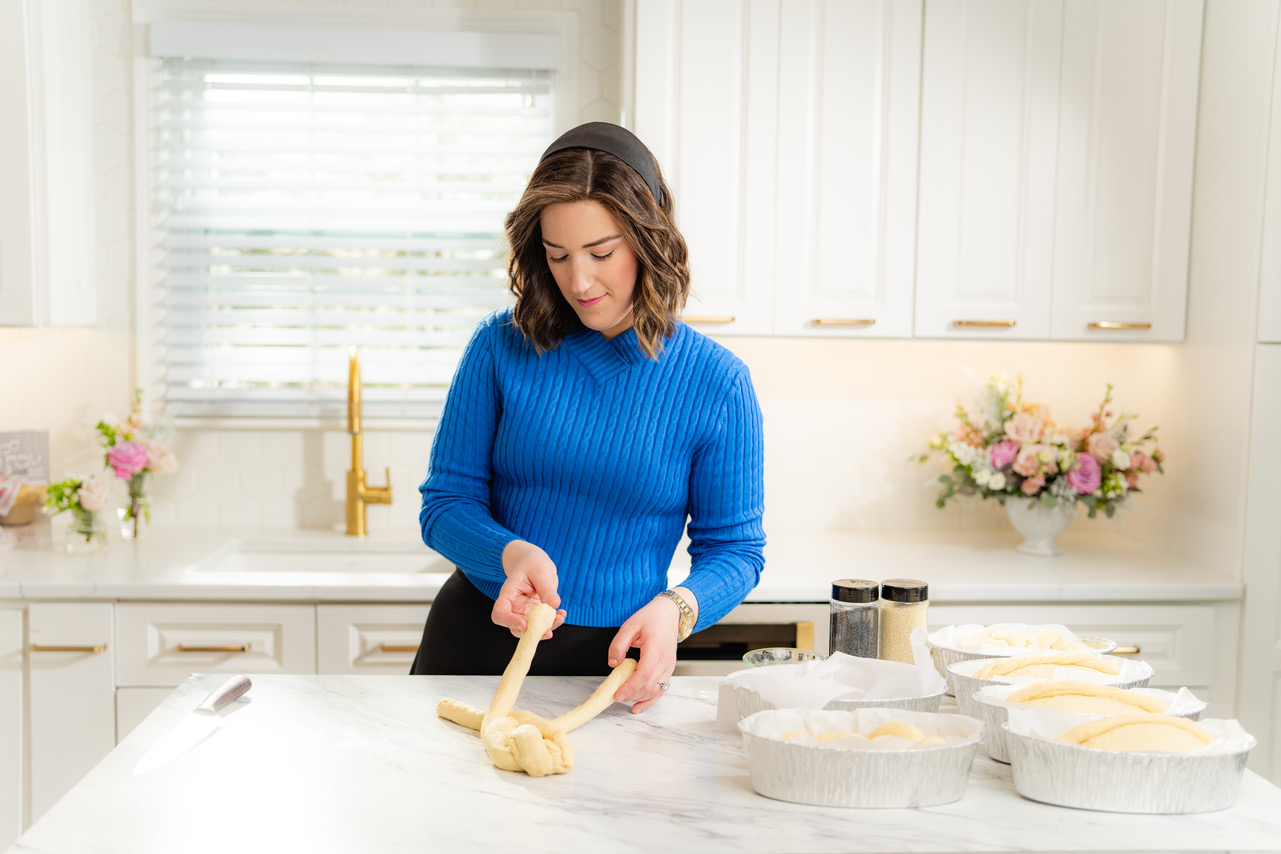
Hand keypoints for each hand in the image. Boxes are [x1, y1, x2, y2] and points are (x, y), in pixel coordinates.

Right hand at [493, 540, 565, 638]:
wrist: (536, 563)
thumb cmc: (533, 564)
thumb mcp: (540, 571)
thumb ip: (546, 588)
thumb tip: (554, 605)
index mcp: (508, 595)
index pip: (500, 614)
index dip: (510, 622)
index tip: (525, 624)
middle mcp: (514, 607)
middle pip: (516, 628)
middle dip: (533, 632)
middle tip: (549, 631)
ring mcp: (525, 612)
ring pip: (531, 629)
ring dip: (547, 628)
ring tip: (560, 618)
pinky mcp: (536, 614)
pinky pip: (543, 624)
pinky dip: (553, 622)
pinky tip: (561, 613)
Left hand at [607, 594, 688, 713]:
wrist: (670, 613)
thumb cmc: (651, 618)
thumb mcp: (630, 625)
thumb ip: (619, 644)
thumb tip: (613, 664)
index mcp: (656, 648)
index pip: (645, 674)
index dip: (631, 687)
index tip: (618, 694)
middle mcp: (665, 660)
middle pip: (650, 685)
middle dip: (632, 694)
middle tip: (615, 696)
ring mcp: (669, 667)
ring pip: (656, 690)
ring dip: (639, 697)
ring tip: (623, 697)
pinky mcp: (669, 670)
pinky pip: (661, 690)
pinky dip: (650, 701)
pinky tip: (637, 707)